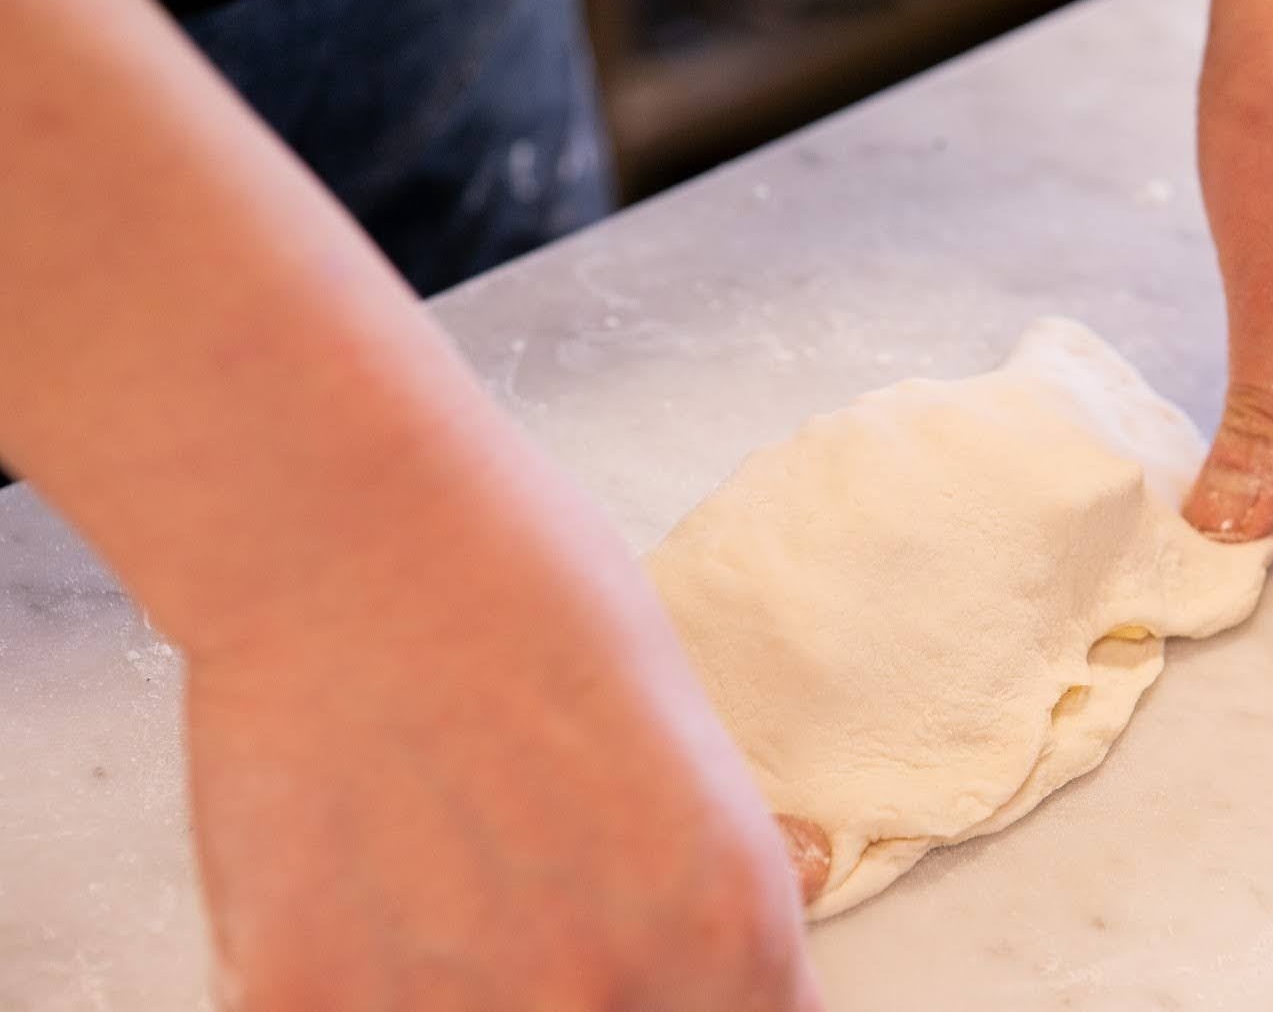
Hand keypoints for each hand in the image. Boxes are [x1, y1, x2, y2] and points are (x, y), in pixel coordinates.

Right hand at [181, 468, 824, 1011]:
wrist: (354, 532)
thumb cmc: (529, 586)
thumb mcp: (686, 733)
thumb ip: (706, 870)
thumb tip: (745, 926)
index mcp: (725, 922)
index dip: (706, 990)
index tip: (675, 967)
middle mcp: (605, 988)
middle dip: (591, 982)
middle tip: (539, 904)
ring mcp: (451, 1011)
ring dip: (464, 986)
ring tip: (435, 883)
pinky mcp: (305, 1000)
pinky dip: (350, 976)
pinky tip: (348, 889)